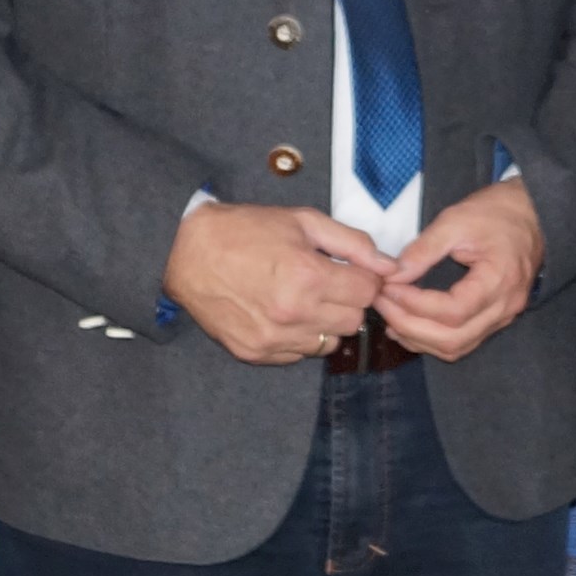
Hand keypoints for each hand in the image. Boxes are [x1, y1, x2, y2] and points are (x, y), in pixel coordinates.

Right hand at [162, 202, 382, 364]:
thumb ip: (352, 244)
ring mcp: (273, 339)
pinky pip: (298, 355)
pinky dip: (299, 337)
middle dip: (347, 300)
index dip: (365, 279)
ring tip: (301, 297)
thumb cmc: (245, 231)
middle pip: (353, 321)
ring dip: (324, 322)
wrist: (186, 252)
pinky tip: (281, 313)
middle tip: (326, 281)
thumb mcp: (303, 221)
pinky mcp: (255, 353)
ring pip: (329, 343)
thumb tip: (390, 266)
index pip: (367, 292)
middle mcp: (293, 314)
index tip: (352, 271)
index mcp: (308, 277)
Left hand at [375, 179, 545, 361]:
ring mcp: (502, 317)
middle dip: (410, 326)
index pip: (452, 311)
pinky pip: (462, 341)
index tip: (388, 287)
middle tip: (381, 303)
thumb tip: (393, 274)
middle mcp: (504, 308)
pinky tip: (409, 325)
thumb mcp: (456, 220)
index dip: (414, 304)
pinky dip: (432, 339)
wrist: (532, 213)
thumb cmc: (497, 212)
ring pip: (456, 347)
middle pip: (452, 339)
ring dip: (419, 338)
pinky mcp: (495, 318)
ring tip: (390, 317)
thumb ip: (423, 249)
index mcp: (499, 281)